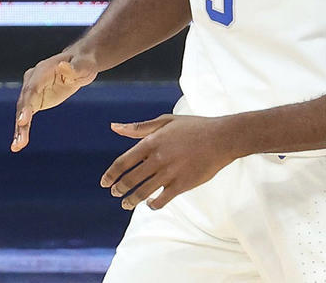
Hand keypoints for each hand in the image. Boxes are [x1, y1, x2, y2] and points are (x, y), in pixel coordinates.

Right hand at [10, 49, 96, 151]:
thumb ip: (73, 67)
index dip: (27, 104)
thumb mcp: (83, 65)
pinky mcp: (35, 102)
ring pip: (23, 112)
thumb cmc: (83, 62)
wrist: (79, 64)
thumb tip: (62, 66)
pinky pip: (27, 117)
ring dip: (20, 130)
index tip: (23, 120)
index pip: (32, 89)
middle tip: (20, 140)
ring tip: (17, 146)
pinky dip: (23, 130)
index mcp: (42, 71)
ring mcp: (32, 92)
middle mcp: (32, 81)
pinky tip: (19, 144)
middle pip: (24, 102)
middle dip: (21, 121)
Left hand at [101, 114, 238, 210]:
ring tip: (125, 204)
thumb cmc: (193, 127)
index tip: (104, 182)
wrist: (221, 138)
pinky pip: (162, 200)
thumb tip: (114, 127)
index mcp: (151, 142)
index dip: (110, 174)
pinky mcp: (182, 185)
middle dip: (119, 189)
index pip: (122, 162)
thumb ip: (139, 127)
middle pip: (130, 180)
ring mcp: (169, 173)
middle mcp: (157, 159)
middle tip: (115, 193)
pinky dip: (152, 205)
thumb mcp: (165, 121)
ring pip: (143, 193)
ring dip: (131, 201)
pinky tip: (150, 204)